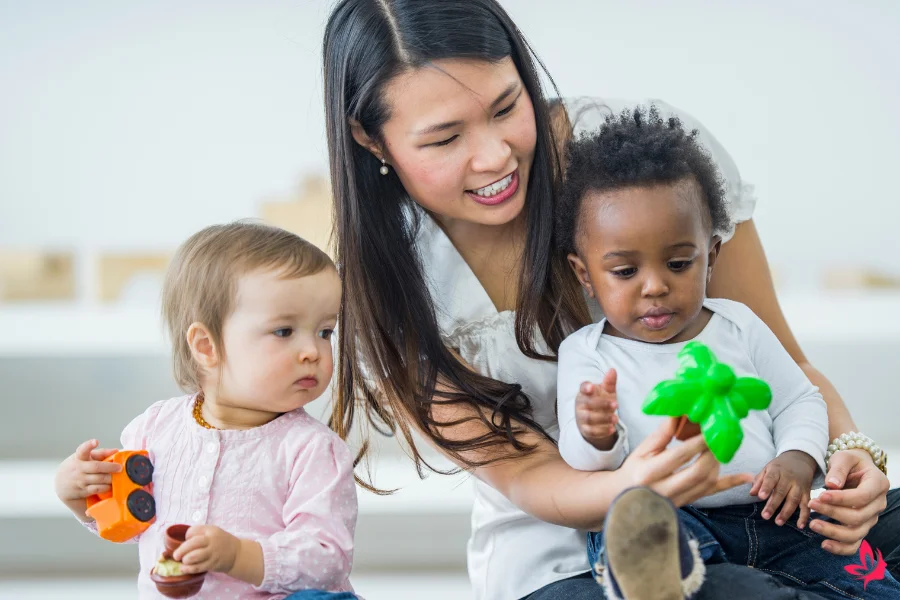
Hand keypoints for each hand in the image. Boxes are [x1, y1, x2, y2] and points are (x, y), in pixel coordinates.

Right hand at [55, 439, 121, 502]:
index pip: (82, 450)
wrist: (60, 486)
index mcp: (78, 458)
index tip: (95, 442)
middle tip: (120, 467)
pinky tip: (112, 485)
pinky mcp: (82, 491)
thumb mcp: (84, 458)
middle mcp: (78, 469)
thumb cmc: (77, 468)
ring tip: (119, 476)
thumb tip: (116, 451)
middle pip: (96, 467)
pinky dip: (106, 487)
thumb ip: (100, 453)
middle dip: (110, 467)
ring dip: (110, 478)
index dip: (89, 445)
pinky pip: (97, 489)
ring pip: (98, 479)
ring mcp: (79, 481)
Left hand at [173, 525, 239, 574]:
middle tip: (176, 556)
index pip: (193, 531)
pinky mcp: (213, 564)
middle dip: (181, 550)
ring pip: (194, 557)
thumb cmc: (221, 542)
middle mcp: (212, 540)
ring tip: (183, 561)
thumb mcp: (213, 532)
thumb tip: (181, 544)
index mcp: (210, 530)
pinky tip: (184, 569)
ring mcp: (213, 553)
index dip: (187, 536)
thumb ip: (200, 535)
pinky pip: (198, 567)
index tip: (187, 540)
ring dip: (185, 560)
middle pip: (193, 543)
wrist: (237, 553)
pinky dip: (189, 569)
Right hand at [576, 370, 618, 450]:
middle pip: (588, 404)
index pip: (582, 388)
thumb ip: (609, 382)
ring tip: (616, 418)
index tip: (591, 387)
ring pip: (590, 418)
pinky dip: (602, 431)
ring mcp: (581, 418)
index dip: (586, 387)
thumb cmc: (600, 402)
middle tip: (616, 404)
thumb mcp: (606, 392)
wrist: (596, 422)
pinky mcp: (585, 430)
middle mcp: (580, 405)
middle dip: (602, 404)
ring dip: (603, 418)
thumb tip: (612, 370)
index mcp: (584, 393)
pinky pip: (592, 431)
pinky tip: (612, 428)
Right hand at [622, 417, 752, 506]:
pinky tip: (747, 477)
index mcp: (649, 473)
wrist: (625, 497)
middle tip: (719, 434)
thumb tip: (680, 413)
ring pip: (707, 482)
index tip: (708, 425)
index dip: (697, 441)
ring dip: (718, 461)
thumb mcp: (642, 450)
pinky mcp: (688, 503)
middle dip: (712, 451)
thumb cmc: (633, 470)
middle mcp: (664, 490)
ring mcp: (678, 499)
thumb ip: (662, 434)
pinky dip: (730, 484)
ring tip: (721, 444)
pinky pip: (712, 493)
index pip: (679, 456)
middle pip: (698, 471)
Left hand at [750, 450, 815, 527]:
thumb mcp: (767, 469)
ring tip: (778, 522)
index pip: (771, 479)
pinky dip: (805, 516)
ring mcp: (799, 486)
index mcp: (777, 471)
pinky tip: (800, 525)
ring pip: (794, 500)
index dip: (766, 488)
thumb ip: (759, 481)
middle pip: (781, 492)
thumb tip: (752, 494)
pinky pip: (807, 505)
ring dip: (786, 512)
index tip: (760, 497)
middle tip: (765, 516)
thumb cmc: (780, 467)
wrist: (800, 460)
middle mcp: (789, 478)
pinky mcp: (808, 493)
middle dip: (773, 505)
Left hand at [807, 448, 888, 555]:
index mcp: (878, 484)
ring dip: (833, 532)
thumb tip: (831, 485)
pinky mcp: (862, 527)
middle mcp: (878, 504)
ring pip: (856, 533)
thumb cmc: (849, 462)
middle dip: (832, 513)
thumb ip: (838, 469)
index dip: (841, 499)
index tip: (820, 496)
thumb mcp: (843, 457)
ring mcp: (871, 518)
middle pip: (858, 517)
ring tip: (812, 524)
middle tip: (810, 504)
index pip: (862, 496)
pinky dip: (841, 548)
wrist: (855, 469)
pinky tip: (824, 544)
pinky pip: (855, 544)